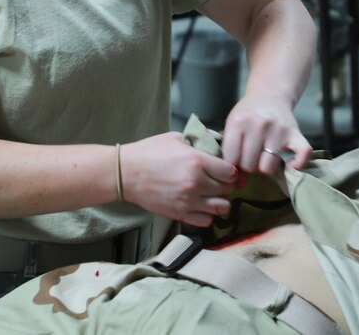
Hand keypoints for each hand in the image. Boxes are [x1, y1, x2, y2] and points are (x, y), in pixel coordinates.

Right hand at [120, 133, 237, 226]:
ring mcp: (188, 201)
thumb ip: (199, 139)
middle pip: (227, 189)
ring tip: (212, 194)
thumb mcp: (176, 138)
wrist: (127, 173)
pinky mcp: (180, 214)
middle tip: (219, 180)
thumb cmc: (149, 152)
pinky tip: (201, 205)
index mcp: (197, 161)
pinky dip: (207, 214)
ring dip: (220, 200)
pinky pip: (206, 220)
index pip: (230, 172)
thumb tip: (216, 141)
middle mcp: (196, 183)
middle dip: (226, 184)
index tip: (225, 169)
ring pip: (221, 207)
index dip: (231, 170)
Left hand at [220, 96, 311, 175]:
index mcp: (239, 122)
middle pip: (249, 166)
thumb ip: (231, 153)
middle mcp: (259, 125)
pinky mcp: (296, 133)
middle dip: (248, 165)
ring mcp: (279, 130)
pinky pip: (302, 155)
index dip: (231, 163)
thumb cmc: (248, 114)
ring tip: (264, 156)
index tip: (235, 159)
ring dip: (265, 166)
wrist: (269, 95)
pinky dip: (298, 164)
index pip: (230, 159)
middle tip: (250, 156)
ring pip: (268, 167)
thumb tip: (238, 186)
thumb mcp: (233, 127)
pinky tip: (289, 166)